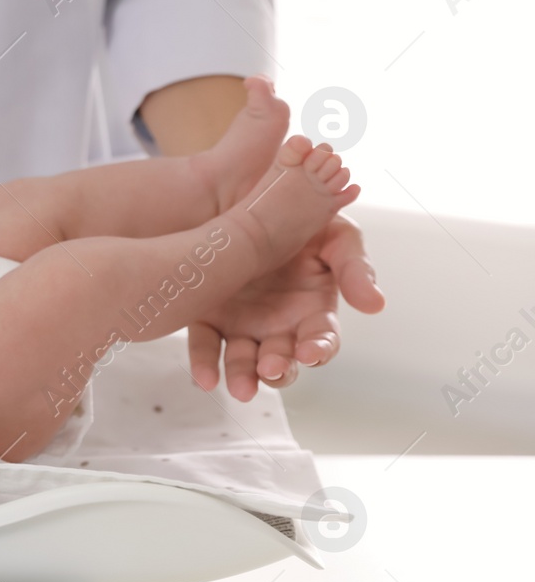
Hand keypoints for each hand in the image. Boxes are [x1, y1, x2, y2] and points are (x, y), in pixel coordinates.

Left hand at [189, 213, 384, 399]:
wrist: (249, 193)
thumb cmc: (303, 215)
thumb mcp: (337, 235)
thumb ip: (355, 268)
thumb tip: (376, 304)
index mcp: (313, 308)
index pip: (320, 339)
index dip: (318, 349)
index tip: (309, 352)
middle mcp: (278, 323)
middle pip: (281, 359)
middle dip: (278, 369)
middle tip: (272, 369)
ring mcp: (241, 322)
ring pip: (243, 360)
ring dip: (244, 376)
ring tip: (241, 387)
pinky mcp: (207, 315)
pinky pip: (205, 344)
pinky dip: (205, 364)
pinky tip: (206, 380)